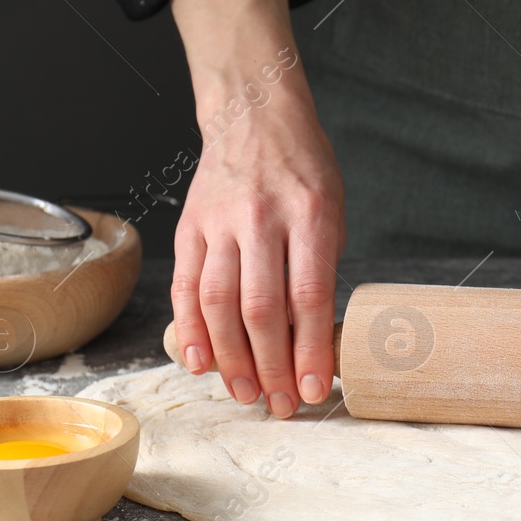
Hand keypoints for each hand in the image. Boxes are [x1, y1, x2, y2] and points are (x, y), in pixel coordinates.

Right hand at [168, 0, 344, 418]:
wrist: (253, 116)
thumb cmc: (303, 169)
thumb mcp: (333, 210)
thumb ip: (321, 267)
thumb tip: (315, 339)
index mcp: (309, 213)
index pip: (309, 295)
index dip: (310, 349)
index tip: (313, 389)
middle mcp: (261, 218)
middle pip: (261, 309)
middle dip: (271, 367)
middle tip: (279, 405)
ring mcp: (220, 223)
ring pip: (219, 304)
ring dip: (231, 359)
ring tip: (245, 393)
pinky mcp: (189, 228)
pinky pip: (187, 288)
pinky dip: (192, 331)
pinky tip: (201, 362)